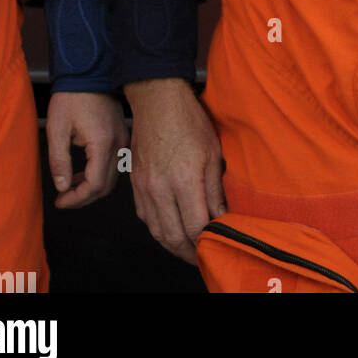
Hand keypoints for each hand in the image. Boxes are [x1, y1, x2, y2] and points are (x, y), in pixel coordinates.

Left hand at [46, 91, 127, 208]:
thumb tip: (62, 186)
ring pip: (111, 177)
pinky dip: (98, 174)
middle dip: (83, 197)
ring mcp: (122, 139)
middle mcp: (118, 143)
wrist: (90, 72)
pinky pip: (113, 164)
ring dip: (91, 187)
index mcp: (103, 143)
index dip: (77, 198)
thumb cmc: (72, 97)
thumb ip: (59, 161)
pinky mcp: (122, 135)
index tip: (60, 201)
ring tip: (69, 187)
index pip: (95, 184)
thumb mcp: (57, 128)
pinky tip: (82, 173)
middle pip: (105, 185)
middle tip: (63, 200)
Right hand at [125, 78, 226, 264]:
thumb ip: (215, 189)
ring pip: (157, 231)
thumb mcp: (212, 151)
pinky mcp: (135, 185)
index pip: (195, 227)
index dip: (207, 241)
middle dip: (190, 252)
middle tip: (204, 257)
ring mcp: (144, 188)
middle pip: (173, 236)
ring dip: (173, 245)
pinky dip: (159, 230)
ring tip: (189, 250)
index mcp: (183, 180)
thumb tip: (221, 217)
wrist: (156, 100)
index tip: (218, 244)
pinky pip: (145, 218)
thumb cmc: (189, 120)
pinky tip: (171, 230)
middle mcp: (160, 189)